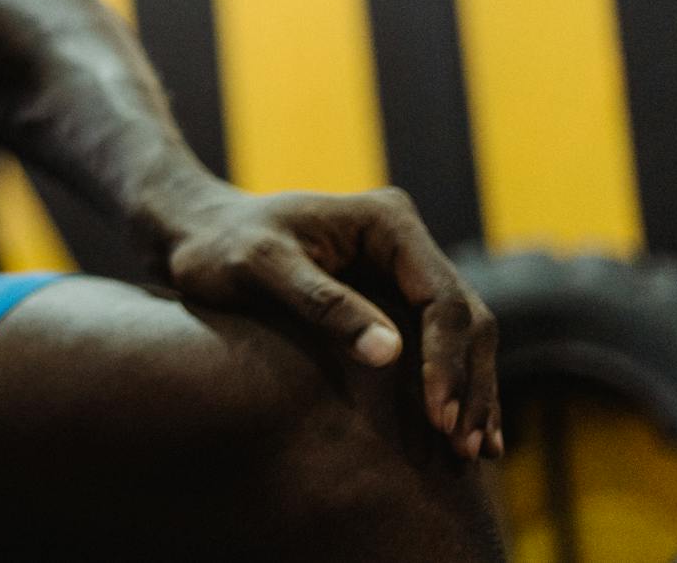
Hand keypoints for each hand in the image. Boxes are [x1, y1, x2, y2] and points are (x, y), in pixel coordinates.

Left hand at [157, 184, 501, 459]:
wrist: (199, 236)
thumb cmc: (220, 247)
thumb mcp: (260, 267)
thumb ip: (322, 304)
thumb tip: (390, 353)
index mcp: (387, 221)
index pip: (441, 297)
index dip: (447, 361)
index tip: (439, 418)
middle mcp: (406, 243)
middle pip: (467, 318)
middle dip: (471, 384)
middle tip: (466, 450)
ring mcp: (405, 271)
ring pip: (465, 337)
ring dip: (474, 394)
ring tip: (477, 455)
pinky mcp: (395, 300)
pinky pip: (442, 348)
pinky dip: (457, 389)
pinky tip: (465, 433)